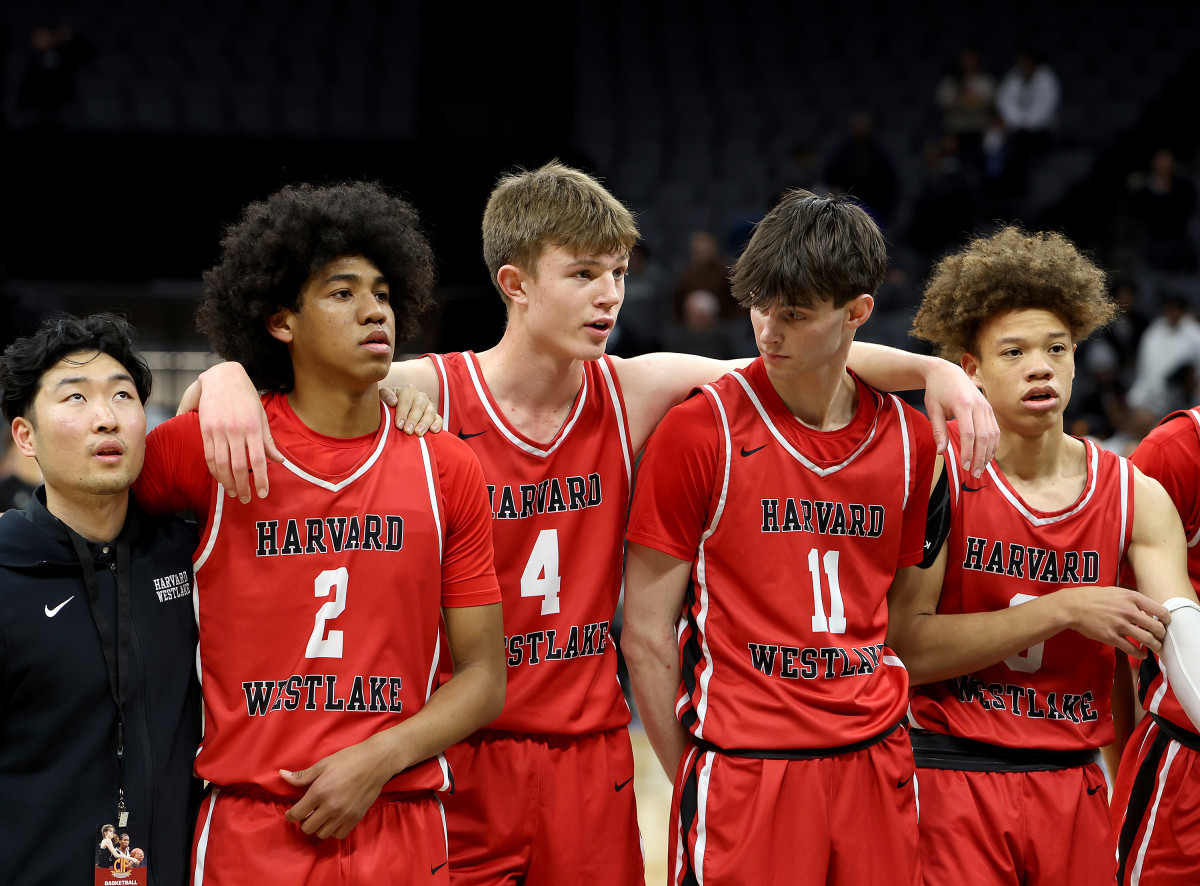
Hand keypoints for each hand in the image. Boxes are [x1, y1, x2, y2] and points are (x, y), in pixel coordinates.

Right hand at [193, 363, 283, 501]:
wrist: (222, 377)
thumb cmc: (246, 396)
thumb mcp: (261, 416)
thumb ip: (268, 440)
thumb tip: (279, 461)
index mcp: (252, 427)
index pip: (258, 459)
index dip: (261, 479)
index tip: (263, 493)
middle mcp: (235, 430)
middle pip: (238, 466)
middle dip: (243, 486)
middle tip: (247, 499)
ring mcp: (218, 431)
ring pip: (221, 464)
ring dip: (227, 482)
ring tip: (234, 493)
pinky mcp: (205, 430)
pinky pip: (209, 455)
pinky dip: (214, 470)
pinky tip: (220, 479)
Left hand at [280, 740, 392, 838]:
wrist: (376, 762)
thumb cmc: (349, 759)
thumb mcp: (323, 764)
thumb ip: (302, 775)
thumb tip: (282, 775)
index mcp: (320, 791)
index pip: (297, 814)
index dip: (290, 815)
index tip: (291, 812)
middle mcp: (330, 806)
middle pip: (307, 827)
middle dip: (304, 821)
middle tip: (308, 812)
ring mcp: (344, 814)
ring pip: (322, 834)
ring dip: (318, 827)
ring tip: (321, 816)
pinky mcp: (355, 818)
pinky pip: (338, 834)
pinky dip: (333, 830)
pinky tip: (333, 819)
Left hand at [379, 385, 442, 435]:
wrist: (393, 410)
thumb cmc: (386, 404)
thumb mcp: (381, 396)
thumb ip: (385, 395)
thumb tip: (393, 401)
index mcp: (408, 390)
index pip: (406, 400)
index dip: (403, 412)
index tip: (399, 425)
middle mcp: (420, 396)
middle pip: (419, 407)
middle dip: (413, 420)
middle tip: (407, 431)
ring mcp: (429, 406)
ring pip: (430, 412)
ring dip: (424, 423)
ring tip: (418, 433)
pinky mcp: (435, 416)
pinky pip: (439, 419)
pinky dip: (438, 424)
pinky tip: (433, 431)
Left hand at [922, 360, 998, 477]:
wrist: (947, 371)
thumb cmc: (937, 391)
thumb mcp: (933, 409)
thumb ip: (938, 431)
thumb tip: (942, 452)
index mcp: (963, 405)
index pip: (969, 434)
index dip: (968, 452)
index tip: (965, 467)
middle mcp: (978, 406)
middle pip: (983, 436)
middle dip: (980, 457)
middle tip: (975, 474)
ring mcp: (986, 407)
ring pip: (993, 434)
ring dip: (988, 453)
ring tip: (981, 468)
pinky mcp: (989, 409)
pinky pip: (995, 429)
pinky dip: (993, 444)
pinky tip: (988, 455)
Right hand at [1060, 585, 1169, 657]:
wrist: (1072, 607)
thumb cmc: (1093, 597)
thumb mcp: (1116, 592)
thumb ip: (1133, 600)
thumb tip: (1147, 611)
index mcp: (1131, 597)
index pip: (1160, 610)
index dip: (1166, 619)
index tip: (1165, 623)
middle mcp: (1128, 611)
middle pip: (1156, 627)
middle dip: (1162, 635)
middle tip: (1161, 637)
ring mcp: (1120, 625)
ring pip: (1147, 640)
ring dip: (1155, 646)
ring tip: (1156, 648)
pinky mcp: (1111, 637)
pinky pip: (1132, 649)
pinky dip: (1140, 654)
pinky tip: (1142, 654)